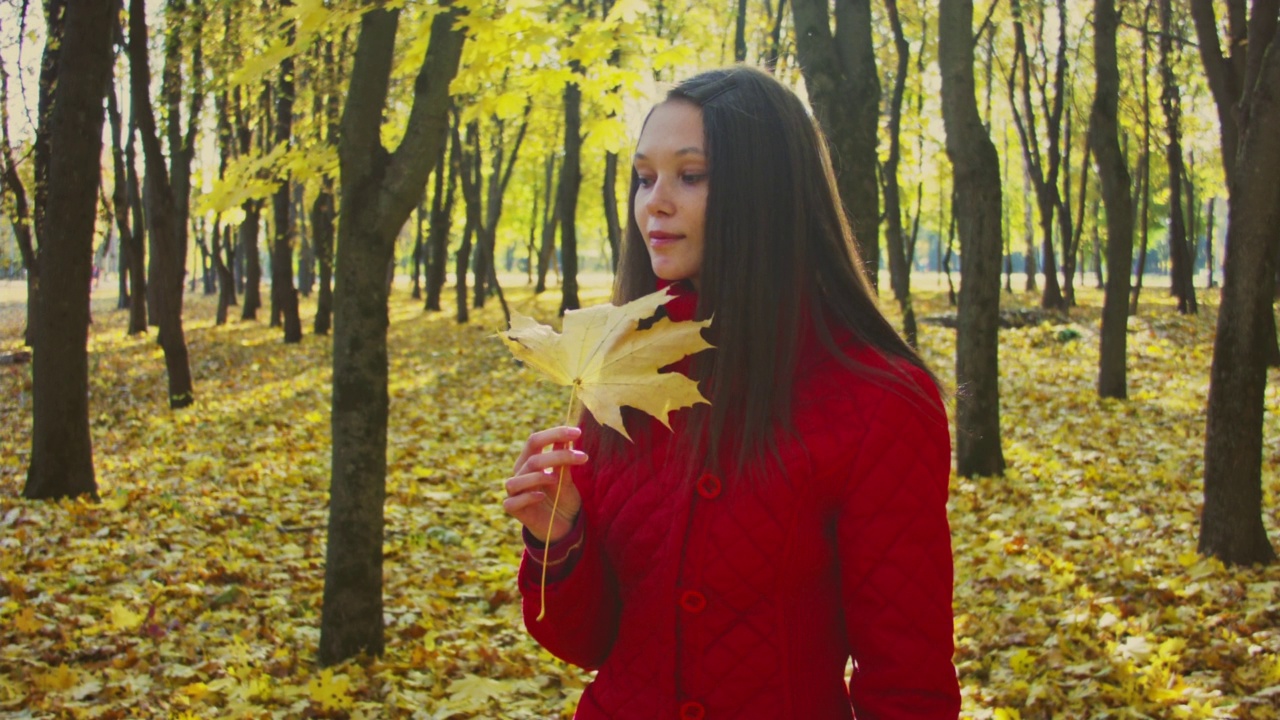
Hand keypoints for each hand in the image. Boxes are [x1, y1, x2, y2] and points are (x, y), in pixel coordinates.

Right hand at [503, 426, 587, 543]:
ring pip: (519, 478)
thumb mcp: (566, 478)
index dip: (554, 434)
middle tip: (582, 457)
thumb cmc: (562, 499)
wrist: (562, 527)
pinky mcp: (513, 509)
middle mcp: (519, 473)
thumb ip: (563, 460)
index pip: (535, 440)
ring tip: (557, 479)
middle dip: (557, 456)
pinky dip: (527, 497)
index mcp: (530, 460)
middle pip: (532, 459)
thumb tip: (567, 437)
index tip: (577, 432)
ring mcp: (514, 491)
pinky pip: (513, 501)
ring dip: (539, 477)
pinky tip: (542, 496)